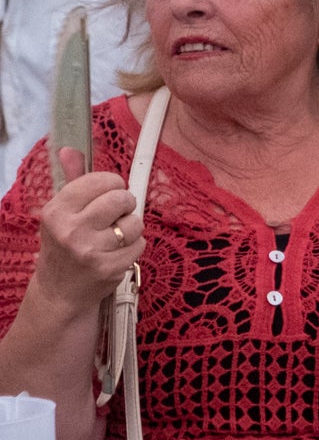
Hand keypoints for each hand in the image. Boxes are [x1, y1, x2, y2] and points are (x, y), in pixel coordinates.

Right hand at [31, 154, 143, 313]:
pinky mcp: (110, 268)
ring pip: (135, 222)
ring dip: (131, 227)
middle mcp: (71, 230)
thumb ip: (71, 179)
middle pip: (122, 198)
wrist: (60, 290)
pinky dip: (134, 247)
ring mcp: (91, 251)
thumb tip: (70, 149)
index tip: (109, 192)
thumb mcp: (61, 211)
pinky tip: (116, 252)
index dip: (113, 184)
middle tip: (114, 214)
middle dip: (125, 203)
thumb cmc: (63, 244)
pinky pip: (141, 244)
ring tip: (113, 236)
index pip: (101, 181)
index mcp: (56, 211)